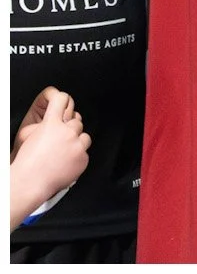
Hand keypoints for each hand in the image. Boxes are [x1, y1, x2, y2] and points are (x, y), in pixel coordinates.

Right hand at [10, 87, 88, 225]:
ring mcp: (76, 145)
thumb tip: (55, 120)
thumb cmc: (27, 163)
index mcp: (50, 124)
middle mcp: (66, 132)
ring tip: (64, 153)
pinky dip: (77, 157)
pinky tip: (66, 163)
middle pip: (77, 121)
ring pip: (84, 137)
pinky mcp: (83, 158)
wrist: (29, 183)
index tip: (65, 100)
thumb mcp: (30, 136)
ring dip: (77, 143)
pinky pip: (85, 153)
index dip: (64, 99)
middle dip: (70, 130)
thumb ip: (46, 125)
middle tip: (61, 141)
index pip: (61, 100)